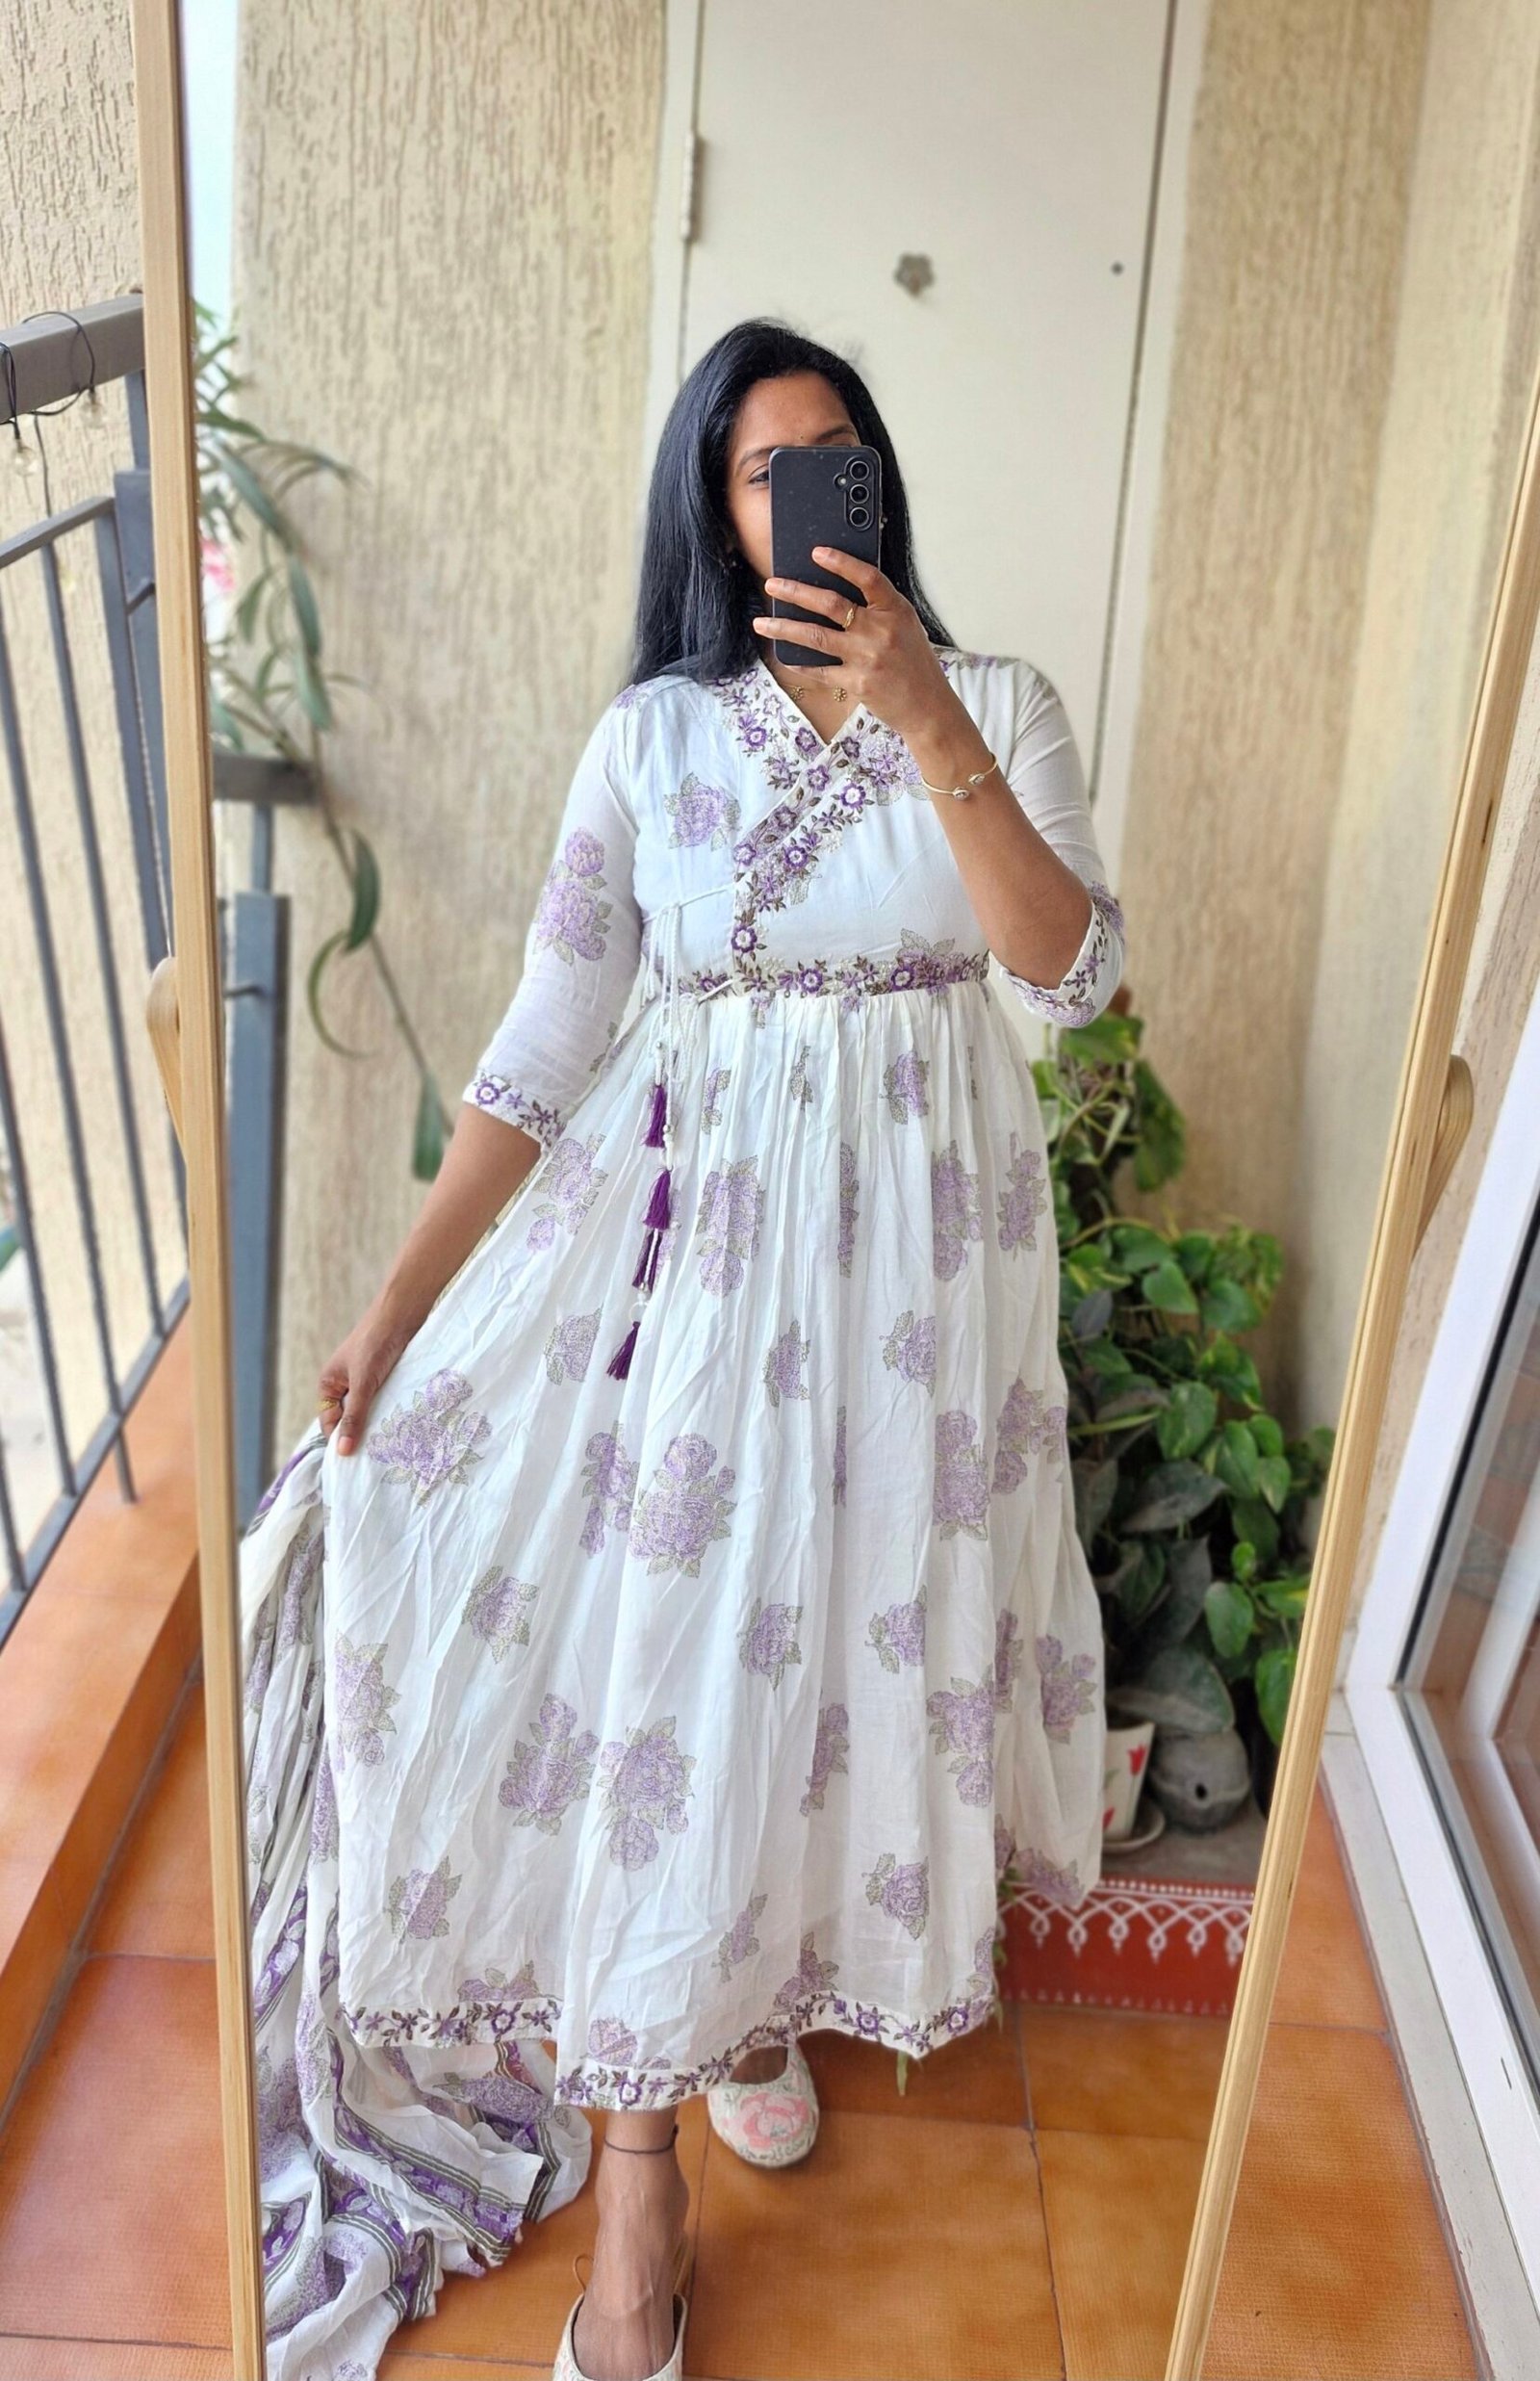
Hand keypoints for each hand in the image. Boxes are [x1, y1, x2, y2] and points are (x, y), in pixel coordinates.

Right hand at [317, 1307, 415, 1456]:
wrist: (403, 1311)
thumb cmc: (376, 1343)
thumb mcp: (363, 1383)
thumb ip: (354, 1417)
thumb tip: (342, 1451)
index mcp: (329, 1383)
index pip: (330, 1423)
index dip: (341, 1440)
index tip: (357, 1462)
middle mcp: (344, 1383)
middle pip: (350, 1418)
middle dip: (361, 1432)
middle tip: (377, 1453)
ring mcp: (366, 1379)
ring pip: (369, 1410)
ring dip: (378, 1421)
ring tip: (391, 1440)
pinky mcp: (385, 1376)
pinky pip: (384, 1400)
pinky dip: (390, 1409)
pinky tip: (401, 1421)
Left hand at [752, 547, 954, 740]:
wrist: (928, 707)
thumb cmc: (915, 664)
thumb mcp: (906, 626)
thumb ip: (880, 608)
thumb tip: (840, 589)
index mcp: (895, 610)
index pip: (867, 578)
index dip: (841, 563)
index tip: (816, 552)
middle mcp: (880, 631)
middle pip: (831, 604)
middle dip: (796, 592)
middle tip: (772, 585)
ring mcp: (867, 657)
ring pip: (815, 636)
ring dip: (784, 628)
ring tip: (762, 623)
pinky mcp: (856, 683)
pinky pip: (820, 670)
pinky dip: (800, 664)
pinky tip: (784, 656)